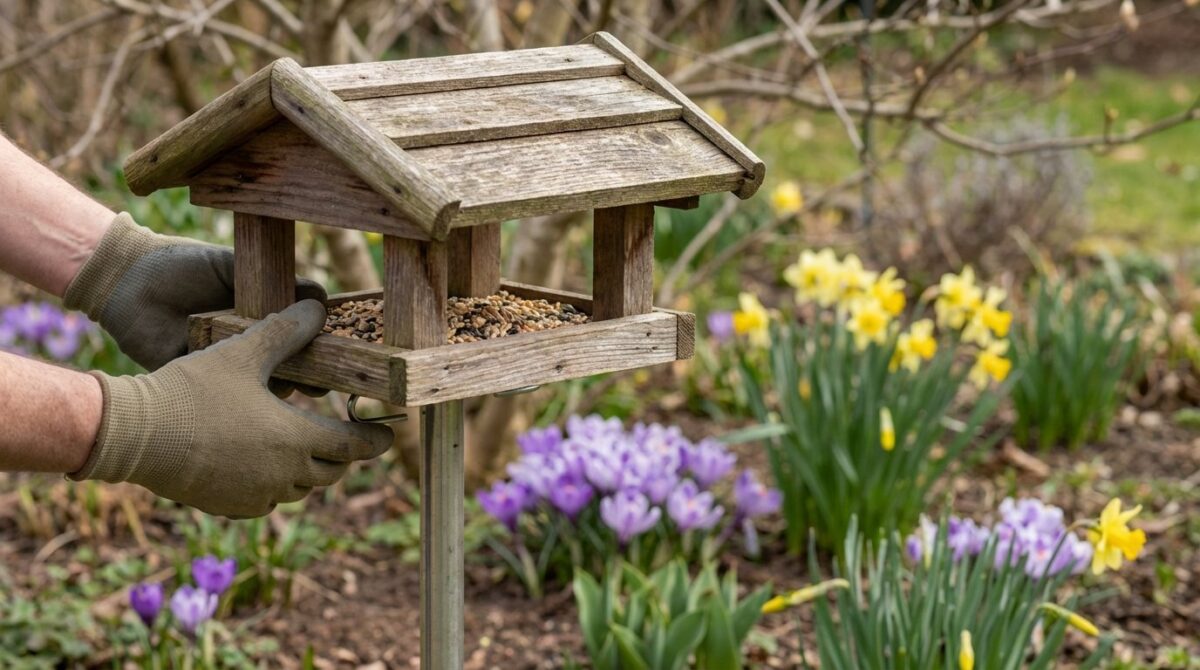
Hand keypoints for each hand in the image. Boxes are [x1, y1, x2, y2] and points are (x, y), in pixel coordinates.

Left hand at [64, 213, 324, 370]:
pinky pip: (222, 395)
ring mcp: (221, 367)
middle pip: (288, 368)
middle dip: (310, 377)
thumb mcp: (234, 267)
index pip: (299, 338)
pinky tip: (253, 391)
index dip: (322, 349)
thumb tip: (323, 298)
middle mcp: (244, 347)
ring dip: (278, 387)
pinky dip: (238, 395)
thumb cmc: (182, 266)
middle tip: (326, 381)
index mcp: (259, 320)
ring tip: (293, 382)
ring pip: (259, 387)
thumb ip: (279, 281)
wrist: (128, 278)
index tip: (344, 354)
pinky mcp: (194, 380)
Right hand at [72, 301, 392, 517]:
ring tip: (303, 444)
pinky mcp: (233, 507)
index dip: (376, 439)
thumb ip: (285, 331)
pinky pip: (269, 500)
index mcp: (297, 438)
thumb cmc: (192, 390)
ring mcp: (258, 496)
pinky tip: (262, 463)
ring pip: (301, 487)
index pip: (355, 446)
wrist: (135, 435)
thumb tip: (319, 308)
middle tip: (346, 436)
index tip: (389, 434)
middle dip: (343, 453)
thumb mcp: (243, 352)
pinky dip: (276, 483)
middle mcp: (285, 475)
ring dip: (309, 468)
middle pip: (332, 470)